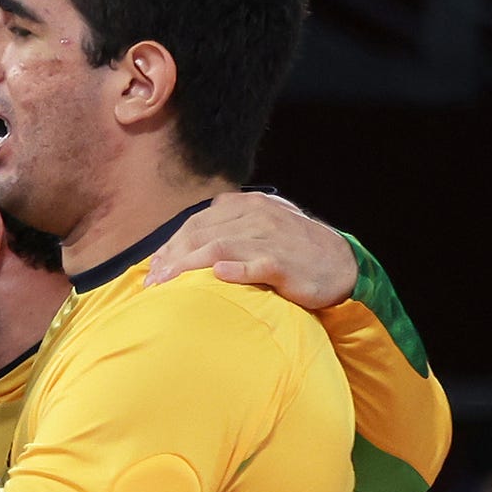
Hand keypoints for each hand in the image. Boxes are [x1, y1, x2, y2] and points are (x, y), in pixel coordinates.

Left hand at [144, 192, 354, 308]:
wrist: (339, 264)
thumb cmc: (289, 250)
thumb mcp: (257, 228)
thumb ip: (224, 229)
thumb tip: (177, 248)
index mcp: (246, 206)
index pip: (195, 224)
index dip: (170, 246)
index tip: (152, 268)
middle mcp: (256, 218)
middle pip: (200, 235)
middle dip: (171, 258)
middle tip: (152, 283)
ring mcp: (270, 239)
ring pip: (219, 248)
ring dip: (187, 267)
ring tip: (167, 285)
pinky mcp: (284, 264)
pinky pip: (256, 265)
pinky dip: (235, 270)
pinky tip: (217, 276)